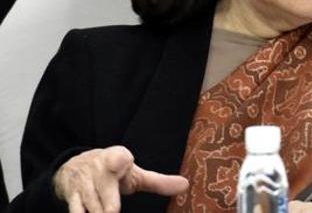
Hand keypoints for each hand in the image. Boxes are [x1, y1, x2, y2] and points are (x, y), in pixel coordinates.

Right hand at [53, 145, 187, 212]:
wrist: (73, 167)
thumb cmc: (113, 174)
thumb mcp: (135, 174)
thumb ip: (159, 182)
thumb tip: (185, 185)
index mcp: (118, 158)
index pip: (118, 159)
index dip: (118, 161)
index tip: (119, 163)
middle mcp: (99, 168)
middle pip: (105, 190)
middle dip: (109, 203)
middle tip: (112, 211)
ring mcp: (83, 183)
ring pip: (92, 206)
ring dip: (99, 212)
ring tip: (109, 212)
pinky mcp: (71, 196)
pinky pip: (75, 211)